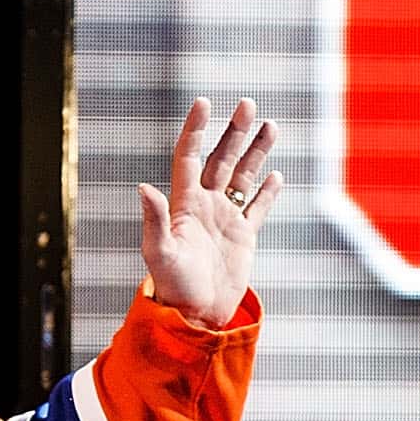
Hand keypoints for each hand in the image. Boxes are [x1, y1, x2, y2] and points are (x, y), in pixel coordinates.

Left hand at [138, 97, 279, 327]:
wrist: (196, 317)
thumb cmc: (172, 288)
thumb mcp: (160, 254)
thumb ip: (154, 220)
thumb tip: (143, 187)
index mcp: (184, 204)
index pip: (190, 156)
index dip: (196, 129)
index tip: (204, 103)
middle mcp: (205, 205)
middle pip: (221, 159)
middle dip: (234, 131)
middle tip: (247, 103)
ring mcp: (225, 219)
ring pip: (243, 176)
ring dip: (255, 152)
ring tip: (270, 126)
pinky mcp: (243, 237)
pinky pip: (257, 207)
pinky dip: (267, 191)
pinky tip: (275, 175)